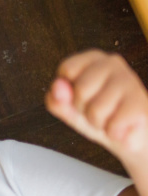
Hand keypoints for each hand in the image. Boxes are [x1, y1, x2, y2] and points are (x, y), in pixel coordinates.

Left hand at [46, 50, 147, 166]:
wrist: (128, 135)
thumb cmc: (98, 116)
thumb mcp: (69, 109)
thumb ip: (56, 99)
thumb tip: (57, 86)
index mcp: (91, 60)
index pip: (67, 68)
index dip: (67, 92)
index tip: (79, 97)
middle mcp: (112, 62)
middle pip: (81, 90)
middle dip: (82, 109)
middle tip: (96, 110)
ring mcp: (129, 80)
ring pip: (95, 110)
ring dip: (98, 123)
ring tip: (109, 117)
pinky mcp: (140, 103)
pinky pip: (112, 125)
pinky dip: (112, 132)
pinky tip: (121, 126)